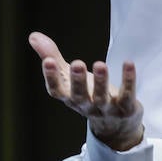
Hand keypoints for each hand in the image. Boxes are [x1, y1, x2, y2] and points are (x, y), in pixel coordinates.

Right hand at [28, 31, 144, 151]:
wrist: (116, 124)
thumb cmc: (88, 94)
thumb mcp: (69, 76)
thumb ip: (52, 56)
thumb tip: (33, 36)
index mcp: (69, 98)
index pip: (56, 91)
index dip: (51, 77)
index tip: (48, 61)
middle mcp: (86, 106)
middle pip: (79, 96)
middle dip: (77, 81)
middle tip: (77, 63)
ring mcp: (106, 109)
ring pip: (102, 97)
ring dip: (101, 81)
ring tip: (100, 64)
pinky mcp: (125, 109)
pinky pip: (127, 95)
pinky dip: (128, 81)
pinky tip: (128, 63)